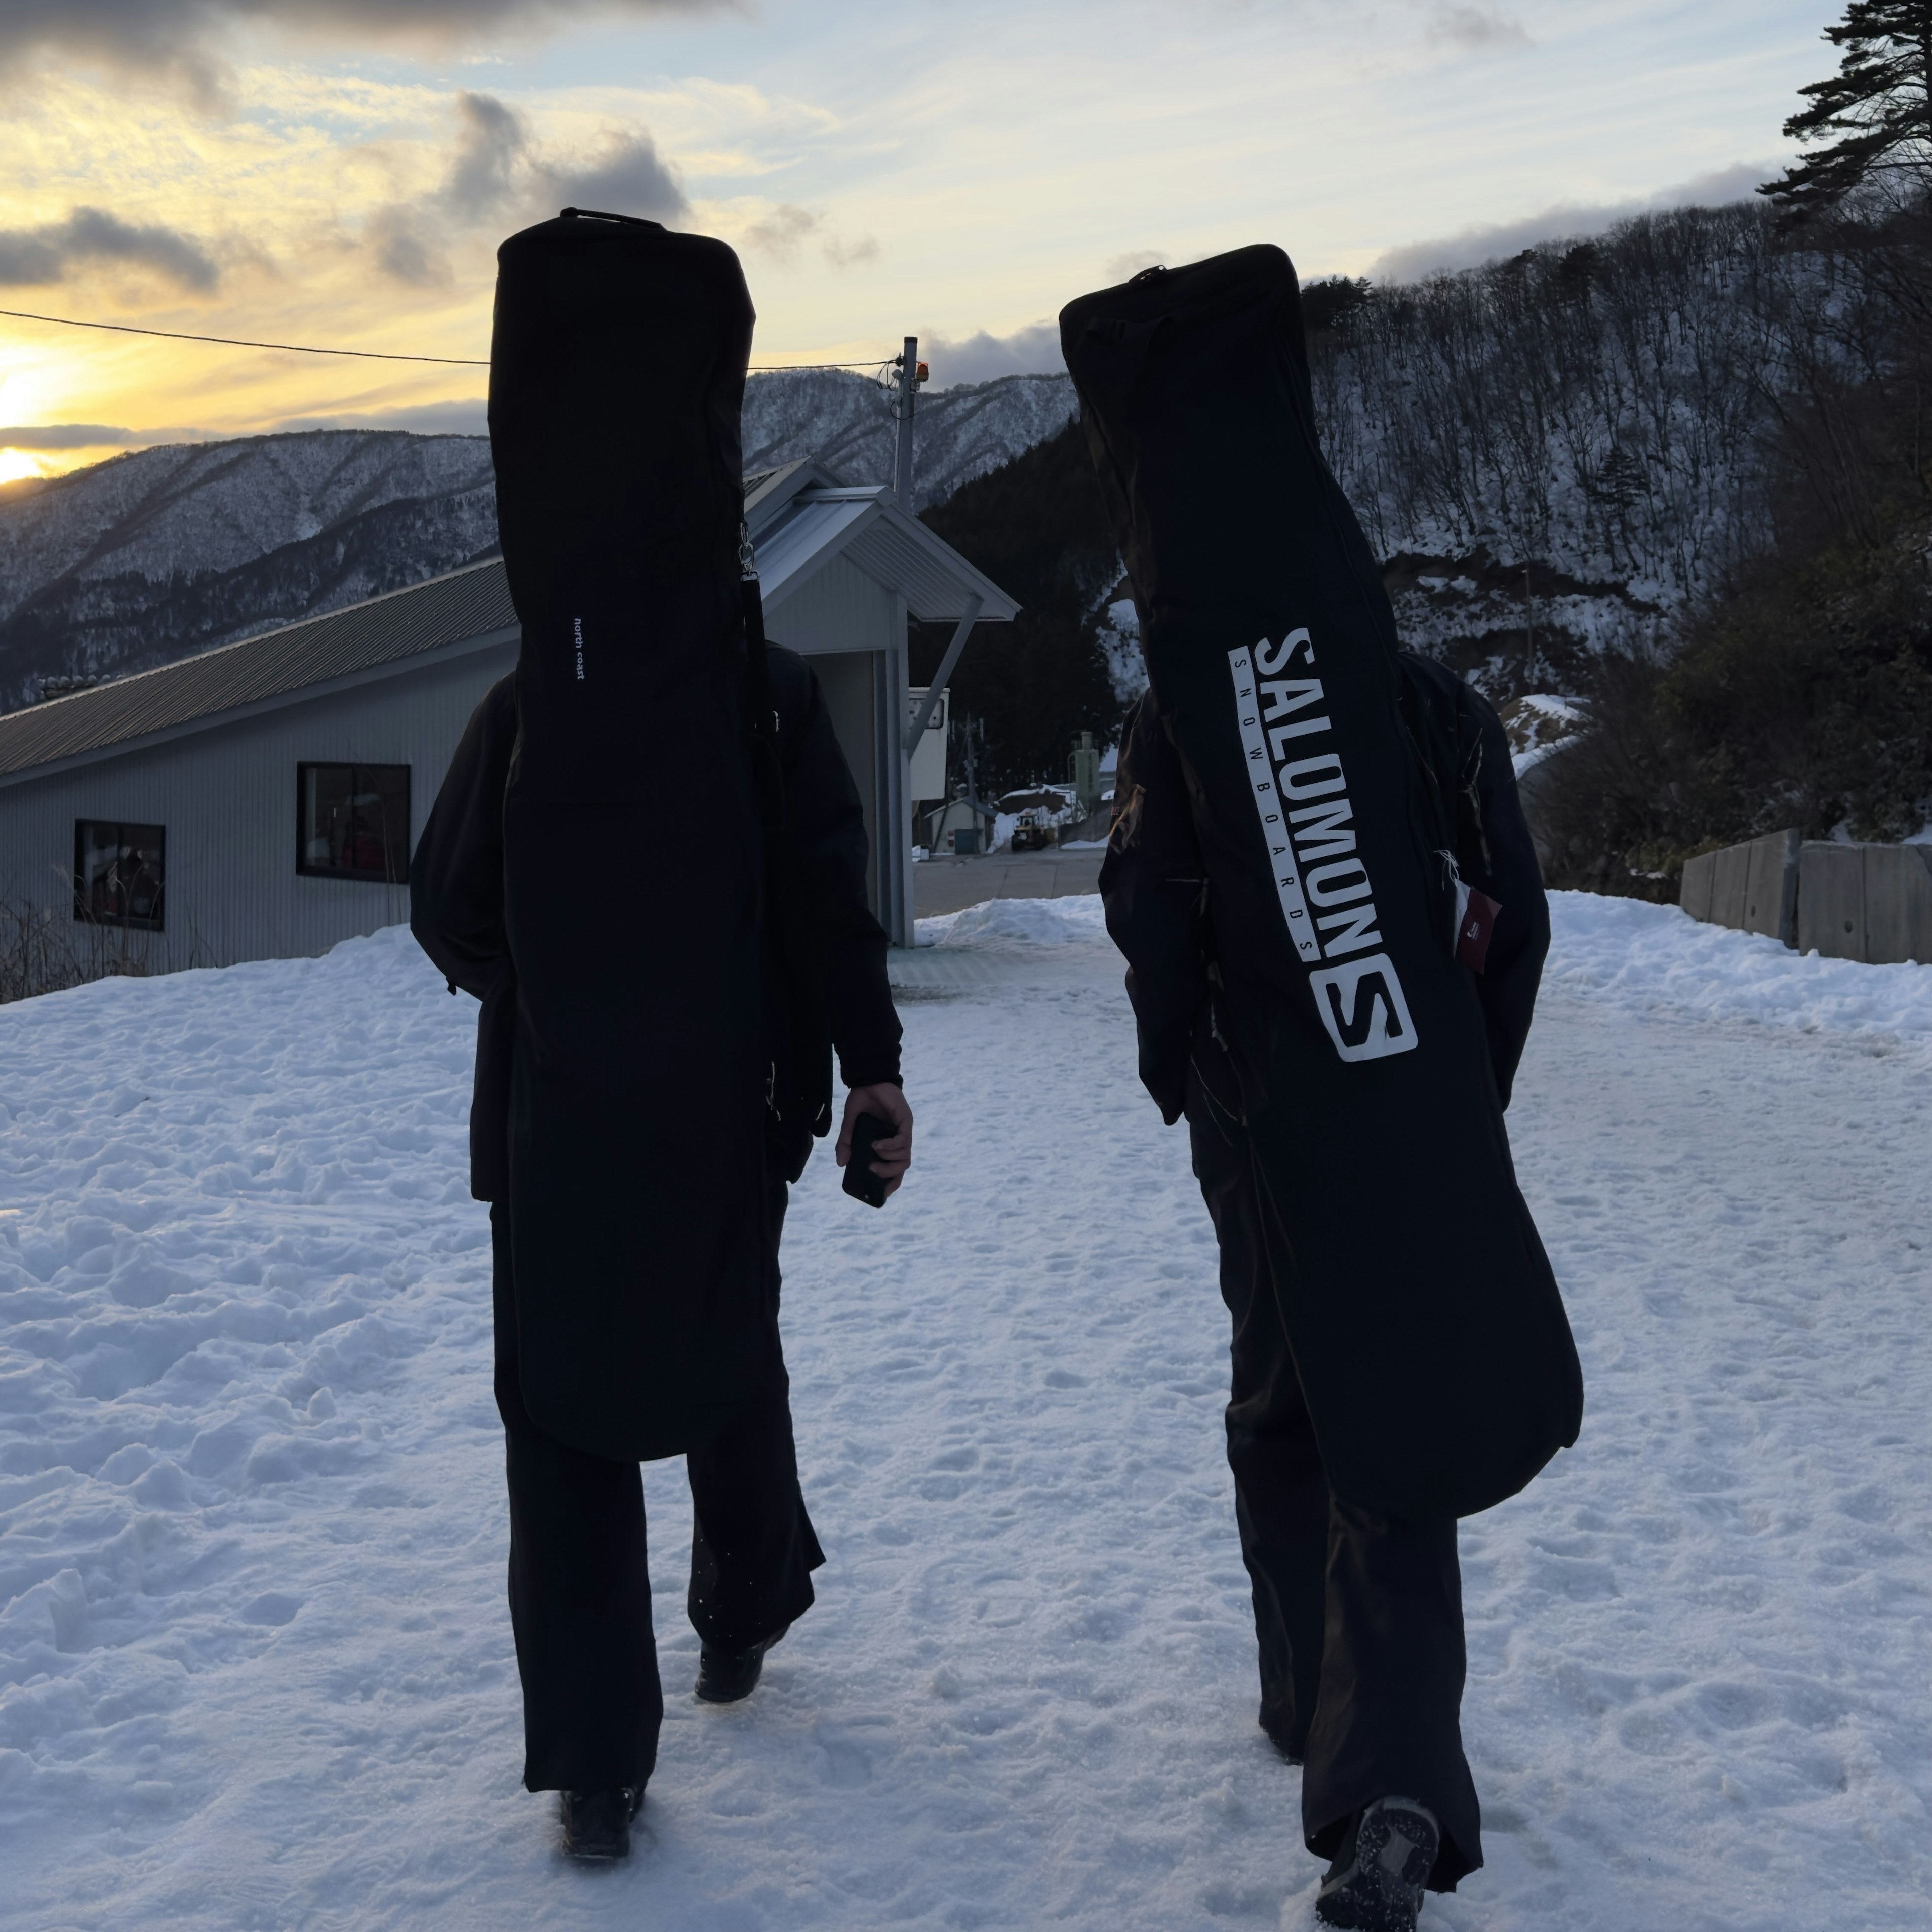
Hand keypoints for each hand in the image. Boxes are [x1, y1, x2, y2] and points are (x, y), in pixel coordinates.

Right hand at [835, 1084, 912, 1199]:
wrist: (868, 1078)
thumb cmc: (862, 1100)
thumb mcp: (850, 1125)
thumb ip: (846, 1143)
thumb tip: (841, 1164)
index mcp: (888, 1142)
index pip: (896, 1168)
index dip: (891, 1182)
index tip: (881, 1194)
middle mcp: (899, 1138)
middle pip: (903, 1166)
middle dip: (889, 1174)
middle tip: (873, 1171)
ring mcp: (904, 1130)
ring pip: (905, 1156)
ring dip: (888, 1159)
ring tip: (873, 1152)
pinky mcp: (906, 1121)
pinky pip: (903, 1141)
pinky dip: (890, 1146)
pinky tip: (877, 1144)